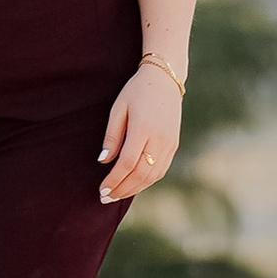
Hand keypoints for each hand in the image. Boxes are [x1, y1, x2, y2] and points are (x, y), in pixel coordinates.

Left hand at [99, 65, 182, 204]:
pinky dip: (147, 181)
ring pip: (153, 175)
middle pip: (141, 174)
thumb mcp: (118, 108)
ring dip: (134, 188)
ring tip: (117, 195)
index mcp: (143, 129)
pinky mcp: (174, 145)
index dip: (115, 179)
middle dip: (122, 189)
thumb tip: (104, 161)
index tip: (102, 189)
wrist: (165, 79)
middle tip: (105, 198)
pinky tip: (134, 184)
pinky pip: (161, 169)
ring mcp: (170, 143)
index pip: (128, 163)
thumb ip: (112, 136)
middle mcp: (160, 139)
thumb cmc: (136, 91)